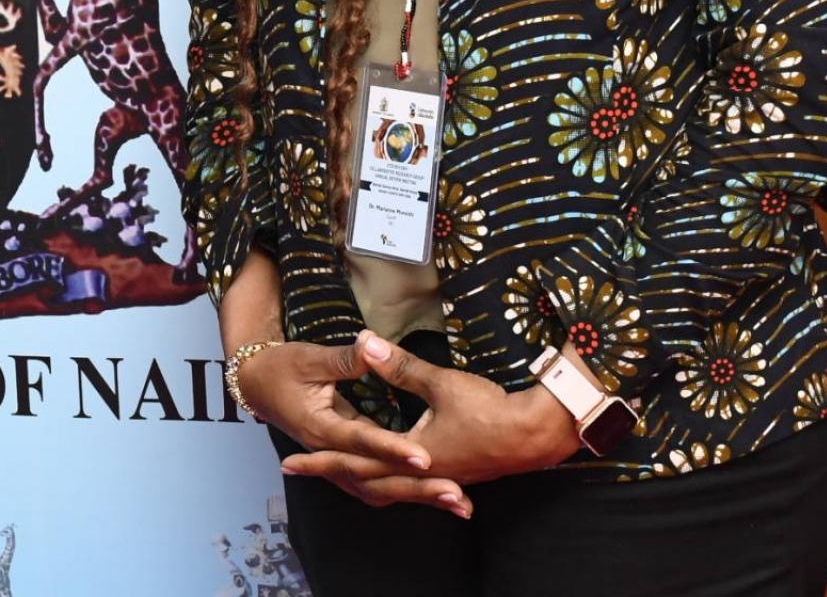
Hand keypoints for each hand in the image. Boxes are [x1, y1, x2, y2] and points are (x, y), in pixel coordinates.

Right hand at [243, 341, 468, 517]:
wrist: (256, 383)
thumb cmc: (281, 367)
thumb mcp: (311, 358)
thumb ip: (346, 358)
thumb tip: (372, 343)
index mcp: (320, 428)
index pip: (363, 442)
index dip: (393, 450)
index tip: (426, 457)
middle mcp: (330, 452)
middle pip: (376, 481)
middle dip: (418, 489)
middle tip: (456, 496)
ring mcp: (335, 461)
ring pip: (379, 489)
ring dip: (416, 496)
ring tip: (456, 503)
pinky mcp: (344, 461)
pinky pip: (376, 485)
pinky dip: (404, 491)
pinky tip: (433, 494)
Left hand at [279, 333, 583, 508]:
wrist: (536, 435)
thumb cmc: (490, 411)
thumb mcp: (441, 383)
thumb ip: (401, 366)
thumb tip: (365, 341)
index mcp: (410, 459)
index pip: (353, 460)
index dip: (320, 459)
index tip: (289, 460)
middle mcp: (418, 475)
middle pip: (363, 479)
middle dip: (329, 471)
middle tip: (295, 466)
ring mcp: (435, 477)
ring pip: (386, 485)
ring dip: (358, 477)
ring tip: (333, 470)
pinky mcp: (450, 472)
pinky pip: (406, 482)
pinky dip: (386, 479)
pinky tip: (385, 471)